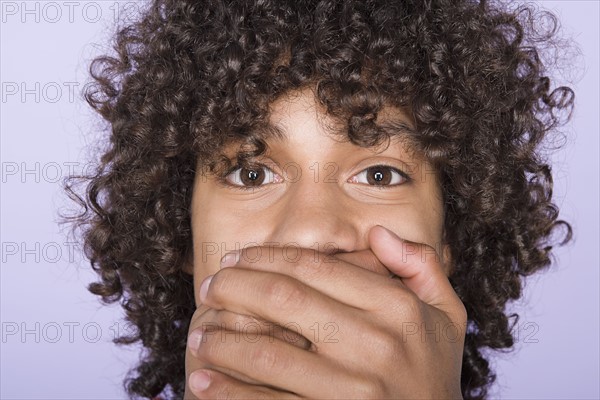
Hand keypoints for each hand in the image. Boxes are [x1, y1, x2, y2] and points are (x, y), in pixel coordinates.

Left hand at [184, 225, 466, 398]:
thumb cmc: (432, 374)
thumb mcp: (446, 315)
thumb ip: (420, 266)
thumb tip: (377, 234)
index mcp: (397, 308)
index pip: (316, 267)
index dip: (266, 257)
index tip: (238, 258)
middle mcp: (377, 345)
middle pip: (284, 299)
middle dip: (233, 287)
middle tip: (210, 286)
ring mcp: (354, 390)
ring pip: (268, 353)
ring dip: (222, 338)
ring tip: (199, 332)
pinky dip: (228, 392)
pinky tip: (204, 381)